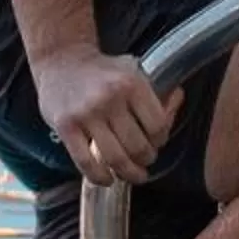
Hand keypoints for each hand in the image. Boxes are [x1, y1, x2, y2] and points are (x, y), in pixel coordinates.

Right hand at [35, 49, 180, 187]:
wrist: (61, 59)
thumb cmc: (101, 70)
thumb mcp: (132, 70)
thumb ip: (154, 89)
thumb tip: (177, 99)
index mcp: (131, 84)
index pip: (158, 127)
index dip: (160, 141)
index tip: (156, 144)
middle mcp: (110, 98)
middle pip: (138, 147)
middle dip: (145, 160)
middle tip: (143, 162)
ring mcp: (86, 113)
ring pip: (115, 159)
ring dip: (127, 174)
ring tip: (130, 175)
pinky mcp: (65, 126)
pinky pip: (86, 162)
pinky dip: (100, 177)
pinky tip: (106, 179)